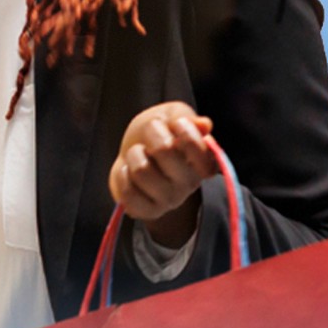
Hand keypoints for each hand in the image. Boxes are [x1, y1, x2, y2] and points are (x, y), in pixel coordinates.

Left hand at [108, 98, 224, 229]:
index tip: (175, 123)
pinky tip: (129, 173)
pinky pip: (128, 192)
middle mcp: (190, 183)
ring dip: (134, 155)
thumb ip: (185, 117)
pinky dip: (123, 176)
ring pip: (141, 170)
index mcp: (203, 161)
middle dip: (151, 134)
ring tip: (139, 155)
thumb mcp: (172, 116)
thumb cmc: (157, 133)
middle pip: (163, 150)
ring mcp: (170, 200)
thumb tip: (204, 125)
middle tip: (151, 138)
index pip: (195, 144)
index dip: (181, 126)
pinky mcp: (148, 211)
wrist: (134, 153)